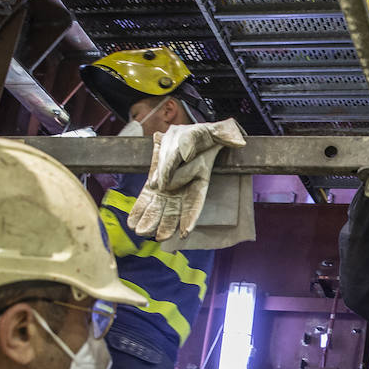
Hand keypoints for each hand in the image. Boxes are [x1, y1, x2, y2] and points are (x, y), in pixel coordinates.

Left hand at [128, 119, 246, 240]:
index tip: (184, 232)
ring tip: (141, 232)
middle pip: (177, 209)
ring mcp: (169, 186)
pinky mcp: (155, 182)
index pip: (196, 200)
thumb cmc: (205, 133)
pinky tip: (131, 222)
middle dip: (167, 223)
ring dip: (151, 220)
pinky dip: (140, 208)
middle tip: (160, 237)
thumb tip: (237, 142)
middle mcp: (185, 186)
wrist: (189, 133)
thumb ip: (224, 135)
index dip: (191, 217)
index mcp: (201, 176)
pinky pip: (147, 197)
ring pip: (160, 207)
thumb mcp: (217, 131)